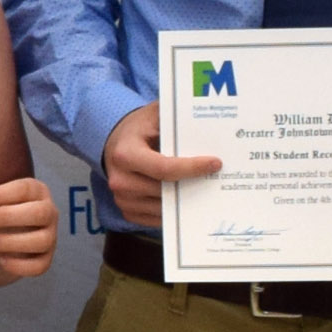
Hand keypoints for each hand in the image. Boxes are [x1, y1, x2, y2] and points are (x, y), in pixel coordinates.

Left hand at [0, 177, 59, 284]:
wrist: (4, 239)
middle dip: (9, 216)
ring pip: (42, 240)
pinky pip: (38, 266)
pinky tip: (0, 260)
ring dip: (13, 241)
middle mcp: (48, 213)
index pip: (22, 189)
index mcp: (35, 192)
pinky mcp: (45, 259)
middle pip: (39, 213)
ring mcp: (49, 237)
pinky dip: (18, 265)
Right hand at [101, 105, 219, 230]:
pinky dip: (174, 211)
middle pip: (166, 190)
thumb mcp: (153, 115)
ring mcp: (122, 200)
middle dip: (193, 185)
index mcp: (125, 154)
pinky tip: (187, 199)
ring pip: (164, 208)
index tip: (215, 163)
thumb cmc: (139, 129)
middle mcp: (120, 180)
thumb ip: (173, 115)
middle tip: (217, 178)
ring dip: (185, 200)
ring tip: (204, 188)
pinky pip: (156, 219)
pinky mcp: (127, 212)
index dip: (192, 168)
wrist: (114, 145)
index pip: (164, 168)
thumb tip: (201, 112)